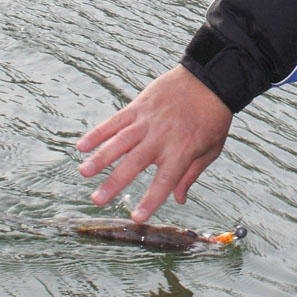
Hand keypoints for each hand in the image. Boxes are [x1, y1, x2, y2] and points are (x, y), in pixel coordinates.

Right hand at [76, 65, 233, 222]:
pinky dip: (99, 133)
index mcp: (182, 150)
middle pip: (135, 163)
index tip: (136, 218)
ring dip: (101, 157)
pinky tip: (82, 145)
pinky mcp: (140, 106)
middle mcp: (162, 137)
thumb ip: (192, 174)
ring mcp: (148, 120)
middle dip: (115, 182)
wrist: (211, 78)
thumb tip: (179, 200)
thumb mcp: (212, 148)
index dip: (151, 200)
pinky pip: (116, 120)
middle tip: (97, 200)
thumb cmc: (214, 116)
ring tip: (84, 173)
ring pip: (120, 141)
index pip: (164, 181)